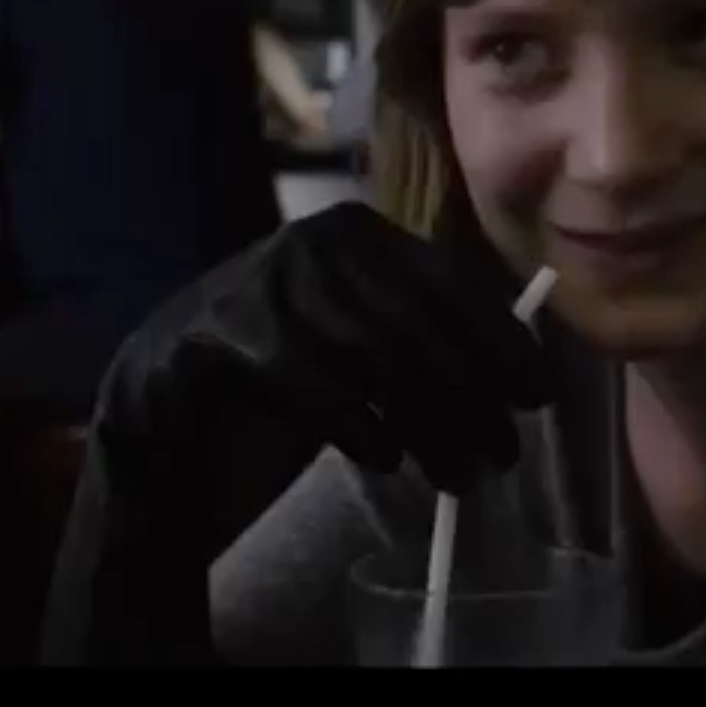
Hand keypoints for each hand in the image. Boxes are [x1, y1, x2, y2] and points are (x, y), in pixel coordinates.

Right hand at [168, 202, 554, 493]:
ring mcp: (269, 284)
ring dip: (431, 426)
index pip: (449, 282)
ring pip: (377, 361)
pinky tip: (387, 460)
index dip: (500, 339)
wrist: (165, 385)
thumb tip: (520, 371)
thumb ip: (426, 333)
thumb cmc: (287, 362)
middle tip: (505, 454)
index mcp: (359, 231)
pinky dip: (363, 429)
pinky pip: (319, 388)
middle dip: (472, 396)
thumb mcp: (363, 334)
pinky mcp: (228, 336)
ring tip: (461, 475)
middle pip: (418, 326)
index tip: (540, 394)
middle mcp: (317, 243)